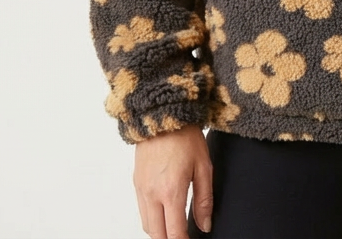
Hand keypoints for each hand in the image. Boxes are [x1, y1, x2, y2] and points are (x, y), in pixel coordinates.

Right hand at [133, 124, 212, 238]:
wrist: (162, 113)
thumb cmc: (185, 136)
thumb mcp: (203, 166)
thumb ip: (204, 199)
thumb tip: (205, 225)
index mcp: (171, 191)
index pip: (174, 233)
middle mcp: (152, 194)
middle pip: (157, 235)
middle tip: (184, 237)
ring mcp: (141, 188)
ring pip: (147, 226)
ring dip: (160, 232)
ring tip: (175, 228)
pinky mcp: (136, 182)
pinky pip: (142, 210)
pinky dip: (152, 219)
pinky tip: (164, 213)